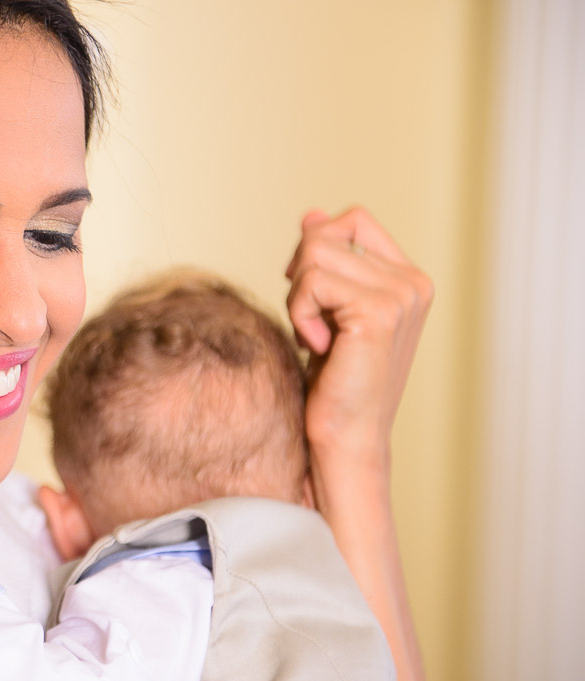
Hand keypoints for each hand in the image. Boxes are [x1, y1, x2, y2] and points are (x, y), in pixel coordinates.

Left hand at [285, 207, 433, 460]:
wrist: (344, 436)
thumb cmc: (334, 381)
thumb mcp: (327, 310)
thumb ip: (326, 261)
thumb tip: (311, 214)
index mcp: (408, 278)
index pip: (353, 219)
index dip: (316, 246)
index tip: (309, 293)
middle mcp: (412, 282)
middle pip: (327, 233)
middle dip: (300, 275)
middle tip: (310, 322)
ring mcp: (400, 295)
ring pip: (314, 254)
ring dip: (298, 299)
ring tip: (315, 338)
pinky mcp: (378, 312)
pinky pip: (312, 282)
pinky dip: (300, 314)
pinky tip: (318, 348)